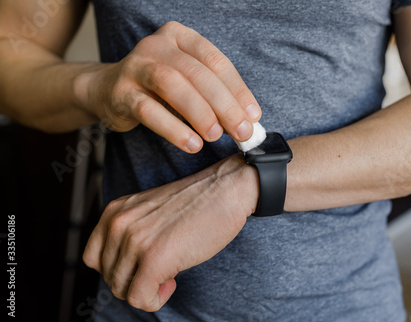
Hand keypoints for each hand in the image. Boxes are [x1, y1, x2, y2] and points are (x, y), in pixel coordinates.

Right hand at [75, 21, 261, 152]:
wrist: (107, 89)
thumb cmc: (157, 87)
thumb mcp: (188, 83)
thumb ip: (214, 96)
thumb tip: (246, 122)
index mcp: (180, 37)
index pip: (216, 61)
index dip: (238, 89)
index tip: (253, 116)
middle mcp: (157, 46)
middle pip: (197, 73)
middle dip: (224, 105)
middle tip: (241, 131)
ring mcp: (136, 66)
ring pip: (173, 85)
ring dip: (199, 113)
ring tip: (215, 136)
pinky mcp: (121, 92)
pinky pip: (149, 110)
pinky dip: (173, 129)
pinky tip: (191, 144)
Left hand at [82, 155, 258, 310]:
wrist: (226, 190)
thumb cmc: (197, 202)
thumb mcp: (150, 211)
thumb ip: (131, 232)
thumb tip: (125, 272)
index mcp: (115, 212)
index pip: (93, 258)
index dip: (119, 268)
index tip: (144, 264)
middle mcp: (118, 224)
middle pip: (109, 277)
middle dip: (135, 280)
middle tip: (163, 269)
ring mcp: (135, 241)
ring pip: (122, 290)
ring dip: (147, 290)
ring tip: (170, 272)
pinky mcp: (154, 259)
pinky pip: (140, 299)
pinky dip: (155, 299)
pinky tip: (173, 281)